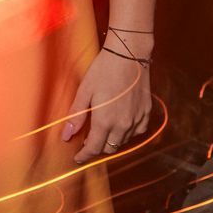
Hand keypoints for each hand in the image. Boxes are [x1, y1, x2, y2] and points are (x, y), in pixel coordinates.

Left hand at [61, 44, 151, 160]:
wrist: (129, 54)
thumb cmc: (104, 70)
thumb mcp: (85, 91)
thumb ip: (76, 116)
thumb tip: (66, 135)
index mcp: (105, 121)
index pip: (94, 148)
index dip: (84, 155)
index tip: (78, 158)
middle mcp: (123, 125)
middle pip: (109, 148)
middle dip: (97, 148)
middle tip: (87, 140)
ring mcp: (137, 119)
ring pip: (123, 141)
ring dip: (112, 140)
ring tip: (102, 130)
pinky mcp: (146, 112)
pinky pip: (137, 131)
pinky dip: (127, 133)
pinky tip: (120, 124)